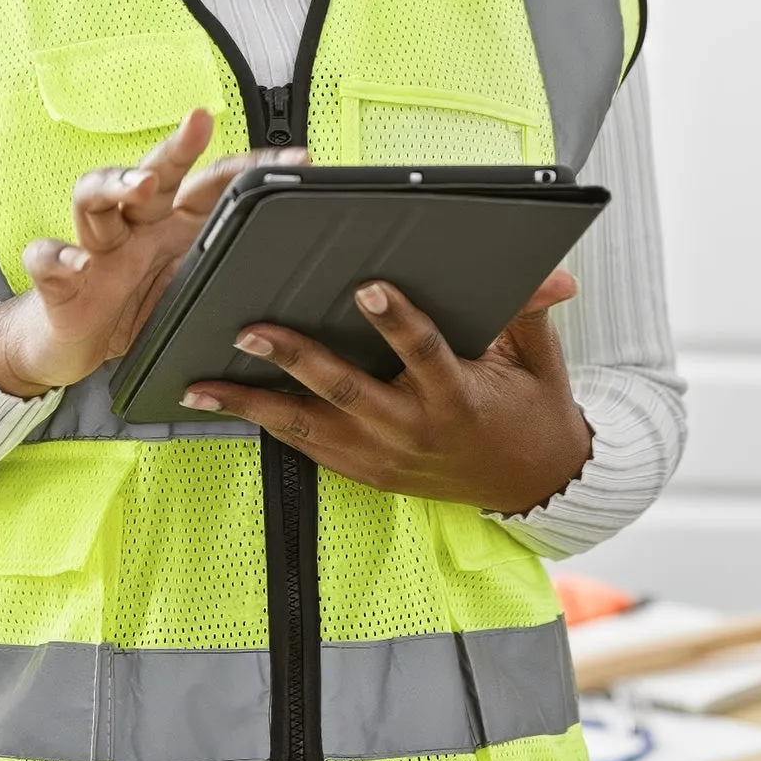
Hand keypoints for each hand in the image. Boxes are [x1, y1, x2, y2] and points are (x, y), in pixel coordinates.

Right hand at [0, 109, 305, 398]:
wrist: (69, 348)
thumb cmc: (132, 311)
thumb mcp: (187, 293)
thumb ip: (223, 272)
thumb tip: (292, 270)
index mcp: (170, 225)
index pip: (210, 183)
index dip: (248, 169)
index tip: (293, 159)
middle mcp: (133, 226)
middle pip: (152, 172)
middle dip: (177, 147)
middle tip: (199, 122)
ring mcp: (93, 248)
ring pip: (93, 198)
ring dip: (114, 184)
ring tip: (137, 184)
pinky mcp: (57, 280)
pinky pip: (48, 259)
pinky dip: (58, 258)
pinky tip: (74, 263)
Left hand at [182, 269, 593, 515]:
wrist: (533, 485)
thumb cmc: (530, 410)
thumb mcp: (537, 359)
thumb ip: (531, 311)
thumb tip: (556, 275)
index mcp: (459, 398)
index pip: (424, 353)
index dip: (397, 321)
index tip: (367, 286)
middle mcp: (414, 431)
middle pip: (346, 392)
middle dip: (296, 360)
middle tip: (252, 330)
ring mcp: (384, 457)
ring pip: (309, 427)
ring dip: (254, 403)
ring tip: (204, 383)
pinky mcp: (366, 472)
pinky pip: (307, 448)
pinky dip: (264, 425)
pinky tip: (225, 405)